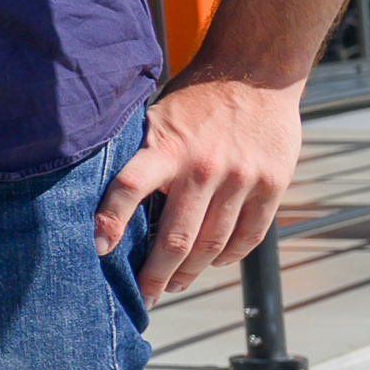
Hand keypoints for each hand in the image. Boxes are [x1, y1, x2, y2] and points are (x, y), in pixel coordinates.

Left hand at [96, 75, 304, 299]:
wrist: (256, 73)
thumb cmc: (196, 100)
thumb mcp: (157, 118)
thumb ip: (141, 156)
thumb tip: (107, 199)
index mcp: (167, 148)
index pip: (129, 187)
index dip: (110, 220)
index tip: (97, 249)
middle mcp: (204, 167)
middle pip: (176, 237)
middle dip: (156, 274)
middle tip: (143, 295)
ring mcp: (241, 179)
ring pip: (213, 243)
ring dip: (191, 271)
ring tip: (175, 285)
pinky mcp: (272, 185)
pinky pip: (249, 235)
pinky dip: (229, 255)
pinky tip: (213, 263)